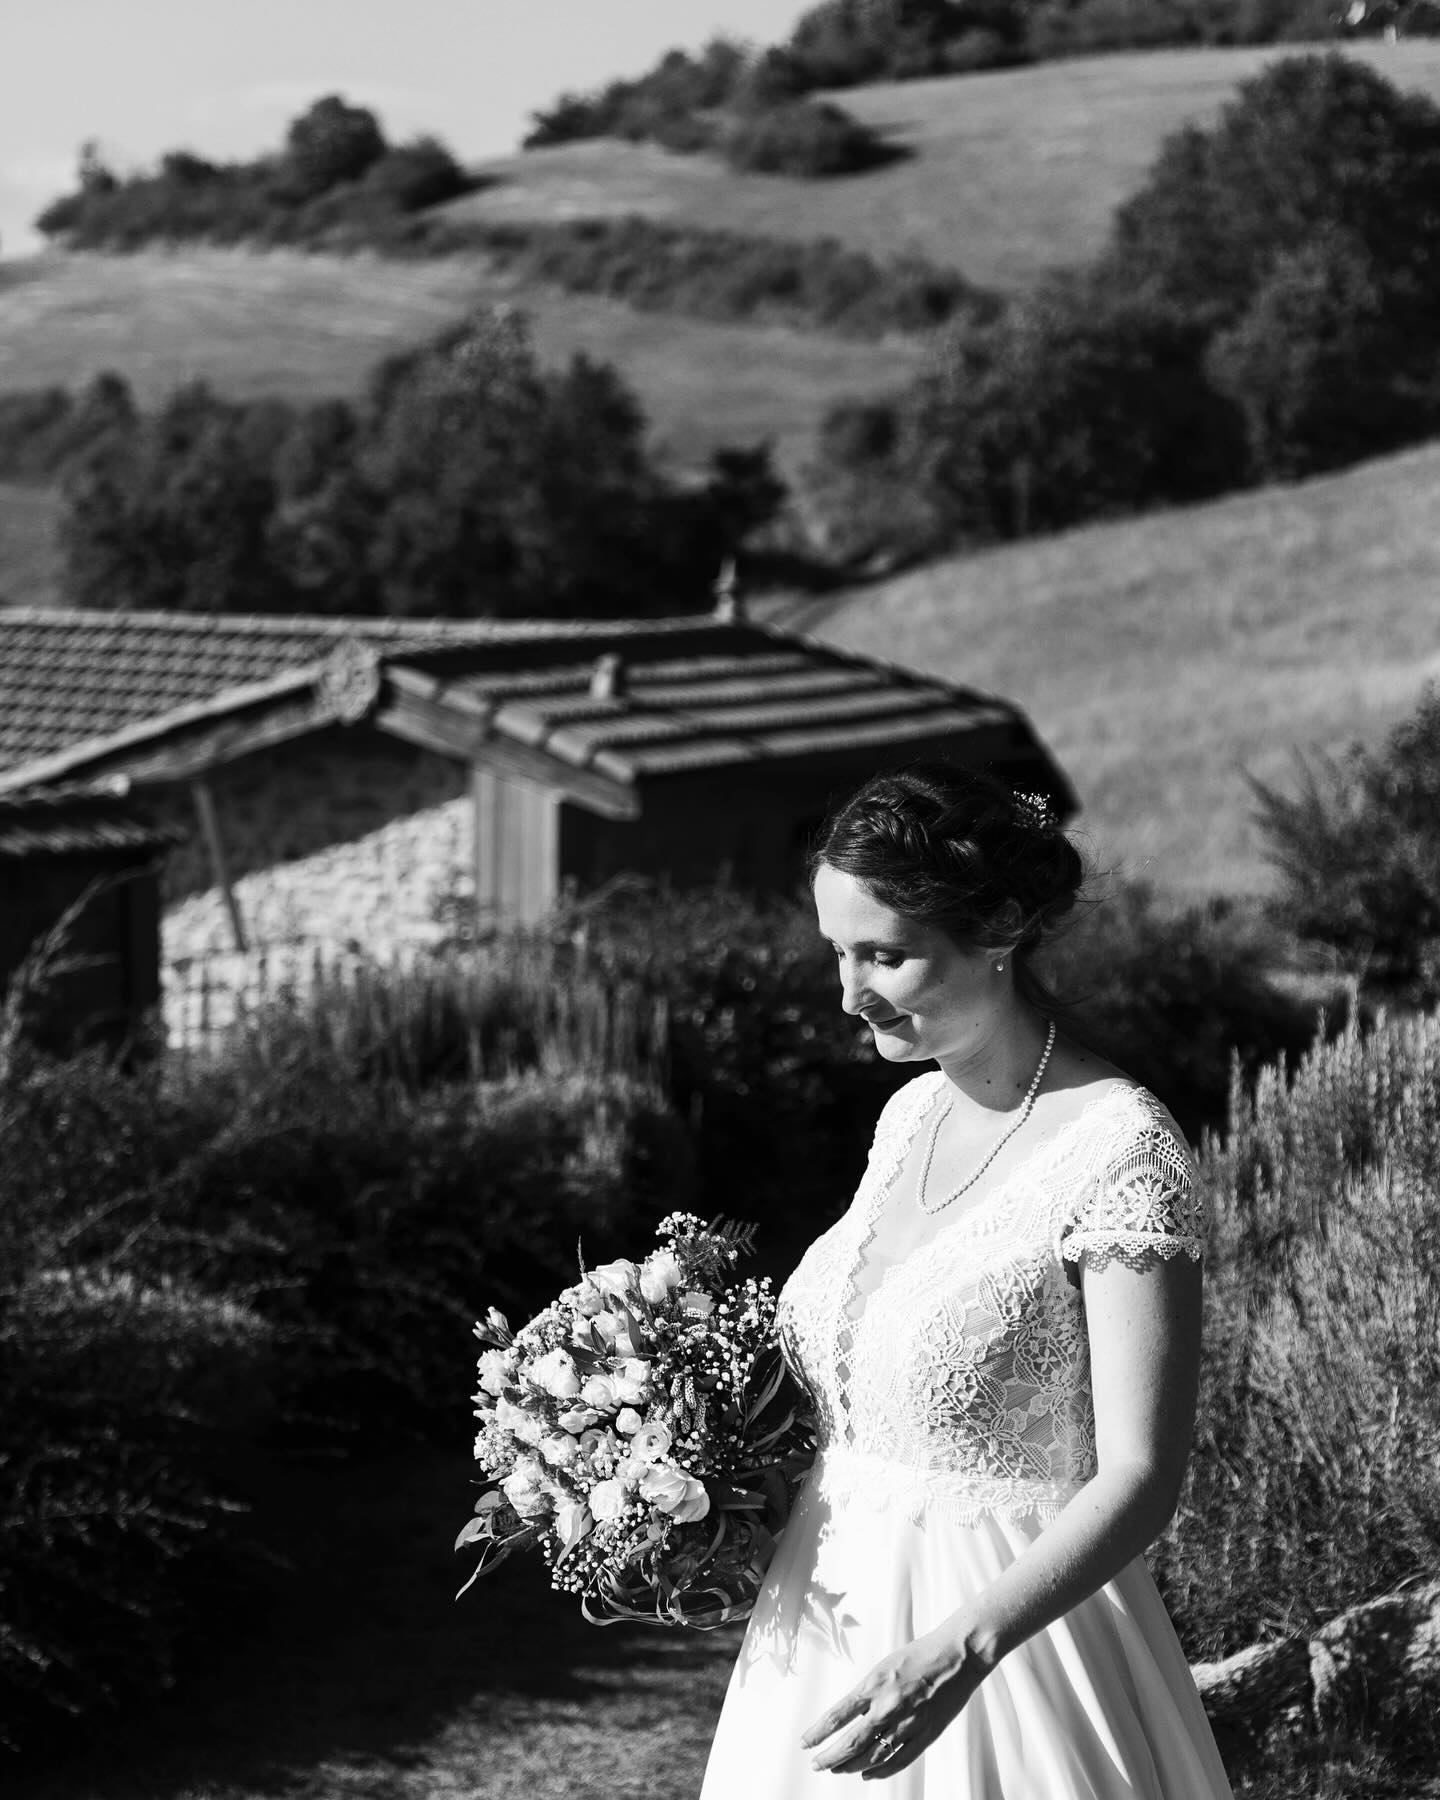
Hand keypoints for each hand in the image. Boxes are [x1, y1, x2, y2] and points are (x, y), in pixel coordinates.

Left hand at [800, 1626, 986, 1779]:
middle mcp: (887, 1707)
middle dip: (830, 1757)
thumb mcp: (884, 1667)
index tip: (804, 1743)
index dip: (818, 1733)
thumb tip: (850, 1718)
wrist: (957, 1655)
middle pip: (850, 1743)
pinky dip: (880, 1770)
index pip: (837, 1716)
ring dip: (851, 1766)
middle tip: (817, 1764)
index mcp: (874, 1685)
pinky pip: (898, 1760)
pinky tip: (868, 1774)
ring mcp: (907, 1723)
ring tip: (838, 1770)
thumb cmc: (919, 1656)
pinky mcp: (926, 1735)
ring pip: (872, 1756)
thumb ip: (868, 1694)